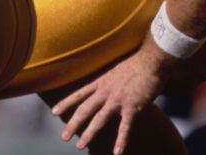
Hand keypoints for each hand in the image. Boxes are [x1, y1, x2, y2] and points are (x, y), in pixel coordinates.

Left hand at [52, 43, 171, 153]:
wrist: (151, 61)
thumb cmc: (137, 63)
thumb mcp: (116, 69)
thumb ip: (110, 80)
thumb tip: (107, 86)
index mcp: (101, 81)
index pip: (79, 93)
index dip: (66, 103)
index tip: (54, 112)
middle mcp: (106, 91)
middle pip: (85, 109)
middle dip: (73, 124)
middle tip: (64, 137)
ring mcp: (117, 100)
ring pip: (99, 119)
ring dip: (88, 133)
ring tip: (79, 145)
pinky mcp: (132, 107)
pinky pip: (125, 127)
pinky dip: (121, 140)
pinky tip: (117, 152)